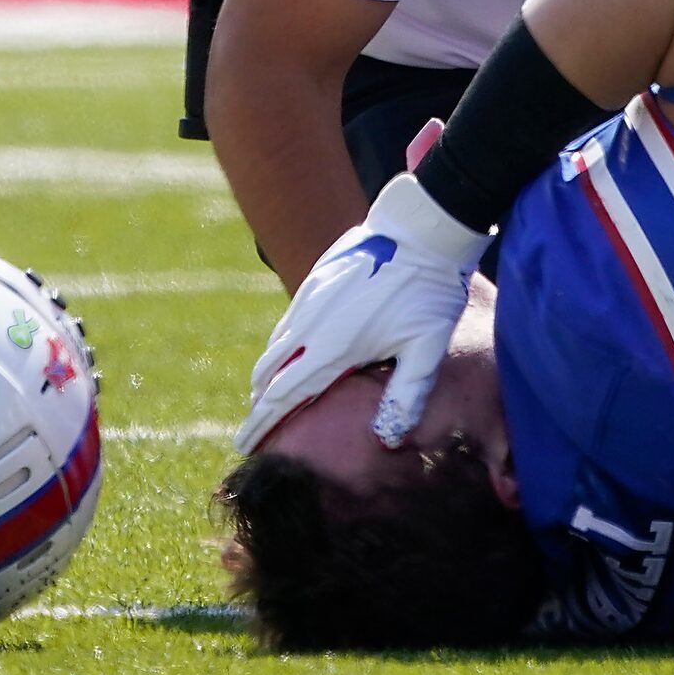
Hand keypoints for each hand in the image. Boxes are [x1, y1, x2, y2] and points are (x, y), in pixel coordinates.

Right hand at [235, 172, 490, 453]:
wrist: (421, 229)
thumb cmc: (430, 291)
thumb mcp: (427, 348)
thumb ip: (407, 394)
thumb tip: (388, 439)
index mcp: (335, 347)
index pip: (285, 396)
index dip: (261, 424)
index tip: (243, 445)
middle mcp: (313, 324)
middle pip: (269, 373)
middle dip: (259, 404)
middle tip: (255, 428)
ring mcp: (311, 298)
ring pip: (276, 345)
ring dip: (268, 374)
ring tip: (268, 397)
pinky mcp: (316, 279)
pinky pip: (288, 321)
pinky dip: (281, 345)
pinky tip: (291, 354)